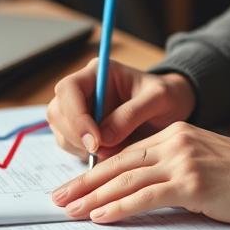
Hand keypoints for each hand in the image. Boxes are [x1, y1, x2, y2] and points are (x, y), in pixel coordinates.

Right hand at [46, 59, 196, 160]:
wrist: (172, 108)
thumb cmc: (167, 96)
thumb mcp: (159, 98)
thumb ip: (132, 113)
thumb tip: (104, 138)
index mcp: (98, 73)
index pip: (69, 89)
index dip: (76, 116)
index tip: (95, 141)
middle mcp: (83, 90)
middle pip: (57, 111)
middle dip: (75, 135)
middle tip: (100, 152)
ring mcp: (80, 111)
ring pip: (61, 131)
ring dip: (79, 148)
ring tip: (110, 152)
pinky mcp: (82, 132)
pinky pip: (71, 146)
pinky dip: (84, 156)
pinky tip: (108, 155)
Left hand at [50, 121, 229, 224]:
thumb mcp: (205, 163)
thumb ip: (175, 169)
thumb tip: (145, 191)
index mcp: (176, 134)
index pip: (125, 154)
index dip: (95, 171)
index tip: (73, 186)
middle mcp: (175, 142)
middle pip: (118, 164)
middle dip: (83, 182)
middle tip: (58, 198)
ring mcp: (183, 161)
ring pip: (126, 179)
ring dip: (92, 197)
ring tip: (70, 210)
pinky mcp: (192, 183)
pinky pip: (145, 196)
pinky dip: (119, 207)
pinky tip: (100, 215)